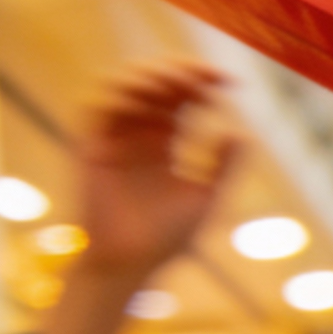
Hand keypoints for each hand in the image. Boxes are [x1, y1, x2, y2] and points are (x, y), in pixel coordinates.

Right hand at [30, 64, 239, 333]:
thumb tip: (242, 131)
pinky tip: (147, 102)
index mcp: (165, 139)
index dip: (204, 78)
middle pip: (156, 80)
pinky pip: (96, 106)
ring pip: (124, 83)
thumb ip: (224, 167)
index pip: (184, 94)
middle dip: (180, 70)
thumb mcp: (205, 198)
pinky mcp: (90, 145)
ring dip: (149, 76)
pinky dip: (120, 96)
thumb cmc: (167, 239)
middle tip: (205, 78)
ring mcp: (113, 136)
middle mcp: (138, 132)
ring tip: (177, 86)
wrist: (130, 264)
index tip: (232, 81)